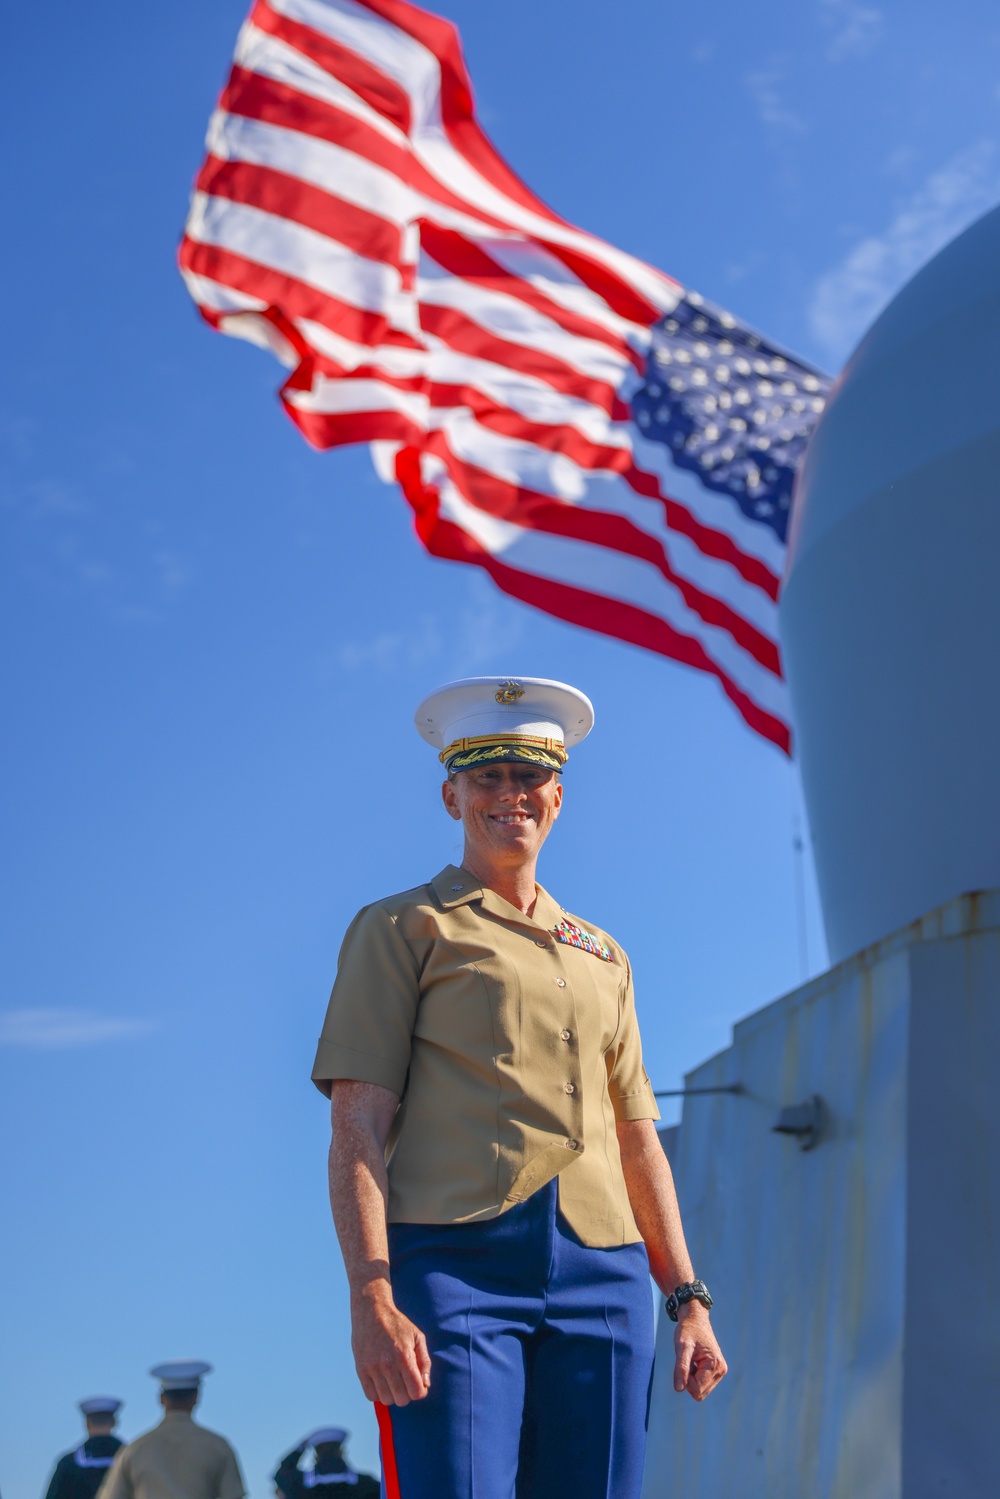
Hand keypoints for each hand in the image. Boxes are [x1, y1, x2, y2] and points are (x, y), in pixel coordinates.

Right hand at [351, 1286, 431, 1405]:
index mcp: (404, 1356)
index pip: (416, 1392)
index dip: (420, 1391)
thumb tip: (425, 1385)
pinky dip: (378, 1392)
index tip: (418, 1383)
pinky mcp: (360, 1369)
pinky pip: (371, 1395)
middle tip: (405, 1380)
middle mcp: (388, 1364)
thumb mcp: (417, 1337)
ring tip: (393, 1380)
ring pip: (386, 1400)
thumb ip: (425, 1362)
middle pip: (402, 1400)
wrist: (372, 1310)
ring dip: (392, 1394)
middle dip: (407, 1393)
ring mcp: (372, 1368)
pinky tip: (382, 1380)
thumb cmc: (397, 1324)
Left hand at [672, 1303, 726, 1400]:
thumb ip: (681, 1368)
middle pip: (699, 1393)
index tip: (682, 1362)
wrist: (695, 1318)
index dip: (685, 1379)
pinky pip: (701, 1385)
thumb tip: (679, 1389)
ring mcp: (719, 1372)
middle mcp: (721, 1370)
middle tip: (687, 1361)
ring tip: (691, 1360)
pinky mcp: (715, 1371)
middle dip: (689, 1380)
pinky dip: (694, 1376)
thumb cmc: (688, 1330)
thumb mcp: (682, 1346)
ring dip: (691, 1378)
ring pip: (700, 1391)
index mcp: (716, 1365)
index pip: (697, 1388)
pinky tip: (694, 1362)